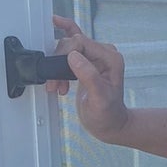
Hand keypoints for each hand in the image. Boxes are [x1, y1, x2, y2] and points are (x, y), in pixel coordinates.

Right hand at [47, 14, 130, 144]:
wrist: (109, 123)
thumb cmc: (108, 115)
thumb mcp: (99, 99)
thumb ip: (89, 77)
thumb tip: (73, 57)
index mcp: (111, 58)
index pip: (81, 43)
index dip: (65, 55)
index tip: (59, 75)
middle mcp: (104, 54)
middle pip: (73, 43)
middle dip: (59, 61)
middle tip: (55, 84)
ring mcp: (96, 56)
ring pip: (69, 46)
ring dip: (58, 63)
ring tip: (57, 85)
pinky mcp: (88, 61)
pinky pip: (73, 45)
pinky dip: (62, 47)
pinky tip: (56, 42)